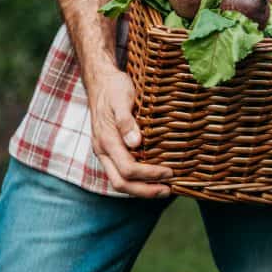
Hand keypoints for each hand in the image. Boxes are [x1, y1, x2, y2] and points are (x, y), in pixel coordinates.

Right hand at [87, 68, 171, 197]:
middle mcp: (103, 151)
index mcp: (106, 141)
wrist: (101, 81)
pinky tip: (153, 177)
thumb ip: (126, 121)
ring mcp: (105, 152)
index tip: (170, 172)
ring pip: (120, 180)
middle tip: (168, 190)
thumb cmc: (114, 88)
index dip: (149, 175)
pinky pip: (121, 171)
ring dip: (141, 189)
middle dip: (145, 190)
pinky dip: (138, 179)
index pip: (128, 169)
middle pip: (121, 183)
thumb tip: (135, 143)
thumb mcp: (122, 99)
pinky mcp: (111, 150)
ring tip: (164, 189)